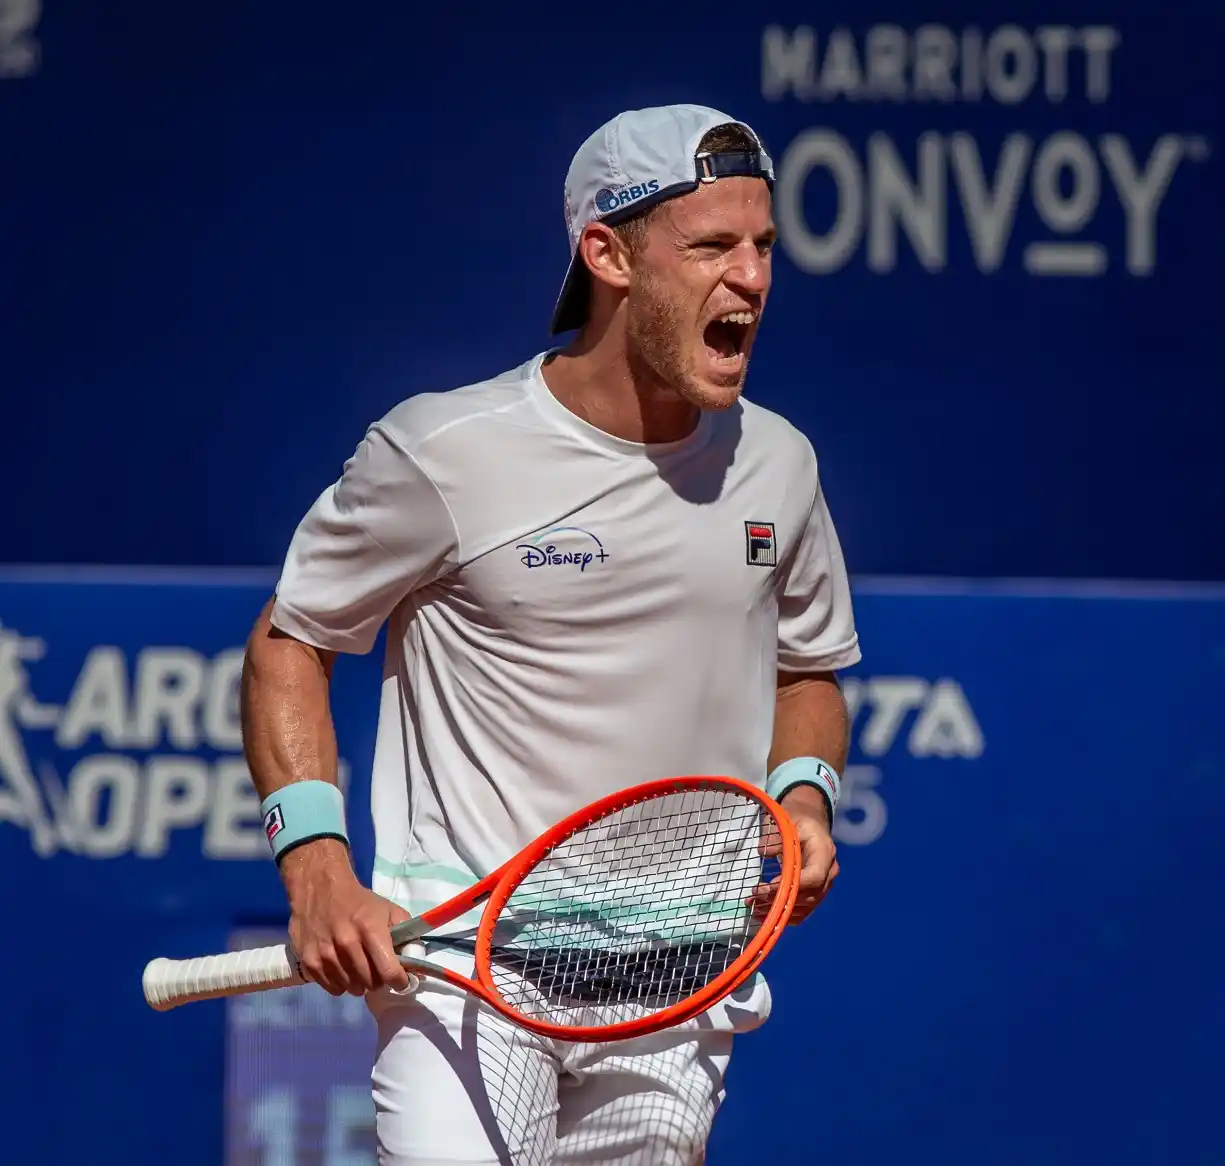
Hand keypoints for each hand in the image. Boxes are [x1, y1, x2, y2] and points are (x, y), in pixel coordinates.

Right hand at [281, 839, 413, 995]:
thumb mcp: (388, 909)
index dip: (400, 981)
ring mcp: (325, 954)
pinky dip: (341, 984)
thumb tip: (417, 964)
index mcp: (370, 929)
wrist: (319, 887)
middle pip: (370, 983)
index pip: (389, 971)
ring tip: (360, 970)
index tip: (402, 982)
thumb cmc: (358, 901)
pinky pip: (332, 988)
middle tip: (377, 971)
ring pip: (352, 988)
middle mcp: (347, 944)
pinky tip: (343, 970)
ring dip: (360, 984)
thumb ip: (406, 935)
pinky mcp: (308, 961)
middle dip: (379, 981)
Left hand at [751, 785, 838, 924]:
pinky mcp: (816, 893)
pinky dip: (785, 916)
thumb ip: (776, 835)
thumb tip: (763, 851)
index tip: (768, 886)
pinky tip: (764, 913)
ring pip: (805, 907)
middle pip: (808, 895)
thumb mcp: (787, 820)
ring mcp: (825, 885)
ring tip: (754, 907)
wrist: (811, 825)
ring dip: (779, 911)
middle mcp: (829, 872)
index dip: (792, 886)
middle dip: (780, 900)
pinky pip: (804, 911)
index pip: (814, 876)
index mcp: (824, 852)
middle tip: (754, 897)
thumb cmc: (798, 821)